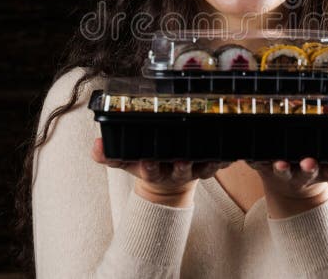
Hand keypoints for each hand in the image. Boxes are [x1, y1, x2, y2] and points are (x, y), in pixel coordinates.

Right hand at [91, 138, 229, 206]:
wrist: (167, 182)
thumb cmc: (146, 163)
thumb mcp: (126, 161)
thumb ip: (109, 155)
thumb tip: (95, 146)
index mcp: (155, 171)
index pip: (150, 171)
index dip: (149, 166)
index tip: (147, 160)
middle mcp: (177, 171)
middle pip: (180, 171)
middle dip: (180, 166)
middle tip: (180, 158)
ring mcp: (195, 169)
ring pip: (203, 168)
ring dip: (207, 163)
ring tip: (212, 154)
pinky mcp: (210, 166)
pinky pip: (221, 163)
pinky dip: (227, 158)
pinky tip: (232, 150)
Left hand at [249, 158, 327, 217]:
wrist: (287, 189)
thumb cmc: (318, 167)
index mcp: (323, 169)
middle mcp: (303, 172)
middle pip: (308, 171)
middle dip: (309, 167)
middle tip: (309, 162)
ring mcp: (283, 170)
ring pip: (283, 170)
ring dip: (282, 167)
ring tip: (279, 163)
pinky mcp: (263, 165)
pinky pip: (257, 162)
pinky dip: (253, 159)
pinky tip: (251, 155)